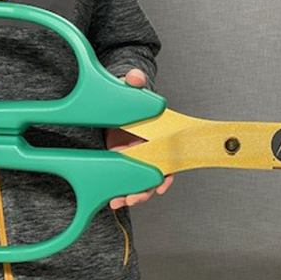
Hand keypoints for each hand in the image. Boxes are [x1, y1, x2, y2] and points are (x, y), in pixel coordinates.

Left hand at [105, 69, 173, 208]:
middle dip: (145, 191)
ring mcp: (136, 156)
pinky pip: (125, 179)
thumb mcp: (130, 85)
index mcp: (157, 134)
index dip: (167, 173)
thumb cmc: (130, 95)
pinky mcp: (123, 160)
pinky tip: (112, 199)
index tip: (162, 183)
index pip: (168, 157)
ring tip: (119, 202)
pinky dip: (120, 190)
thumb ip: (134, 82)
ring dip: (131, 195)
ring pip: (139, 181)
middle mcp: (149, 149)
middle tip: (133, 199)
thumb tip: (136, 77)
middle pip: (153, 175)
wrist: (115, 99)